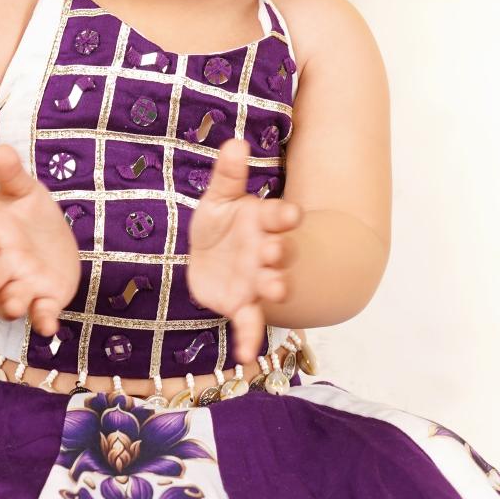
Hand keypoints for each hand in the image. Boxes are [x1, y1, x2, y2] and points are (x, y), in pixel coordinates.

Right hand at [0, 143, 81, 337]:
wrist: (46, 241)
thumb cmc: (27, 214)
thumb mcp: (23, 191)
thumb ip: (12, 175)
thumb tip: (3, 150)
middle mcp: (5, 263)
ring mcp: (24, 283)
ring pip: (13, 297)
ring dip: (11, 302)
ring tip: (11, 306)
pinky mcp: (45, 298)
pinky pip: (42, 312)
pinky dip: (43, 320)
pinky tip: (48, 327)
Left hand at [187, 135, 302, 363]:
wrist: (209, 258)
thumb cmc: (220, 224)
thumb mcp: (219, 198)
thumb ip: (228, 174)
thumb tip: (234, 142)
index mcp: (262, 222)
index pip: (279, 216)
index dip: (285, 216)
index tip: (290, 214)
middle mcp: (265, 252)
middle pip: (281, 252)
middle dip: (280, 252)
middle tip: (274, 250)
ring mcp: (257, 281)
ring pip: (273, 286)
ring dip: (276, 288)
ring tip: (275, 290)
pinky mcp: (242, 305)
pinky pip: (250, 324)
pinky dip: (249, 340)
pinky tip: (245, 356)